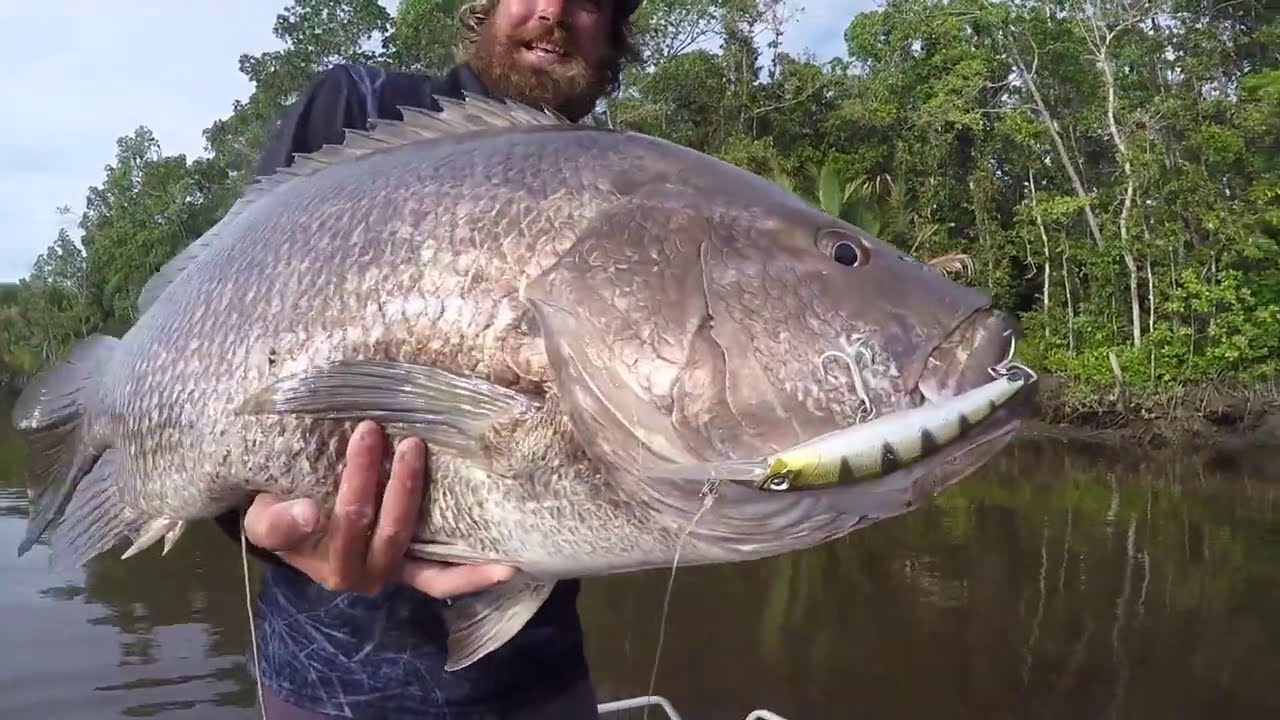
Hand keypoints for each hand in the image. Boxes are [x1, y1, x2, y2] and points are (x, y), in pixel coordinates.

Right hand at [242, 420, 516, 597]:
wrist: (289, 527)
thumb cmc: (280, 515)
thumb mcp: (265, 518)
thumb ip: (279, 521)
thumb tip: (312, 515)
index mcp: (328, 561)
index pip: (349, 517)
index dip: (361, 476)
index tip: (368, 429)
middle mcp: (364, 574)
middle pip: (391, 530)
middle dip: (402, 484)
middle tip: (409, 440)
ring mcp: (393, 573)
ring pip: (426, 560)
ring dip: (438, 519)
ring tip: (464, 490)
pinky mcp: (414, 569)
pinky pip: (442, 579)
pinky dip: (473, 577)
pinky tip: (507, 568)